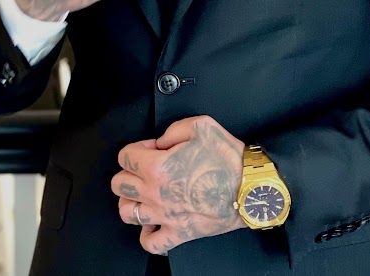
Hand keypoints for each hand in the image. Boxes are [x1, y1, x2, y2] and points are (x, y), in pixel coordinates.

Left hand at [111, 115, 246, 255]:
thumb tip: (161, 142)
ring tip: (144, 193)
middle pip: (119, 185)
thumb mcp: (202, 126)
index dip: (137, 147)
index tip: (151, 148)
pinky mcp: (177, 233)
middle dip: (129, 171)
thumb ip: (173, 130)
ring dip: (131, 201)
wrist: (249, 189)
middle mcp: (155, 194)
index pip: (125, 156)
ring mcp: (164, 217)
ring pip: (127, 213)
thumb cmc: (228, 159)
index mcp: (158, 167)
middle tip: (146, 167)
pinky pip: (150, 243)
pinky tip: (154, 222)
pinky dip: (147, 234)